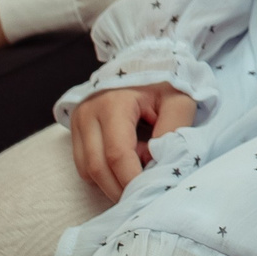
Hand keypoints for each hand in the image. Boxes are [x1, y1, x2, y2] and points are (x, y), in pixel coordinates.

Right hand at [68, 83, 195, 201]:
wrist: (145, 60)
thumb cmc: (165, 82)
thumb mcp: (180, 101)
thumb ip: (173, 133)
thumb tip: (158, 167)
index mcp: (113, 103)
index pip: (117, 154)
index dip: (133, 180)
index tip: (151, 193)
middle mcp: (88, 112)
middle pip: (97, 168)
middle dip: (121, 189)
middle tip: (146, 194)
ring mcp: (78, 121)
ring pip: (87, 170)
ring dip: (112, 182)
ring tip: (138, 170)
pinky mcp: (76, 128)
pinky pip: (84, 165)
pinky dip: (104, 173)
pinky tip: (126, 163)